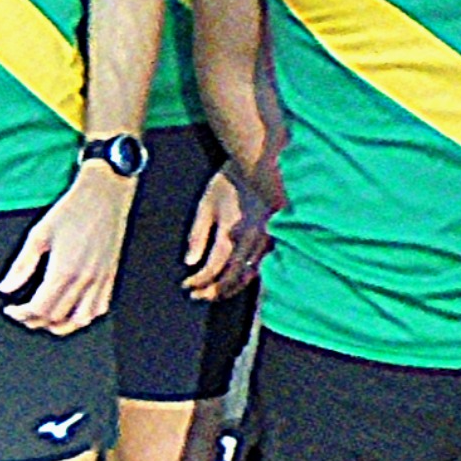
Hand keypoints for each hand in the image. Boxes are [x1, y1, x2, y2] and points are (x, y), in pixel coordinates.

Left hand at [0, 165, 129, 337]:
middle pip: (57, 316)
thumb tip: (5, 287)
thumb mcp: (39, 234)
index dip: (21, 314)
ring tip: (44, 320)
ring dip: (59, 325)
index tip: (11, 309)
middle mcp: (85, 280)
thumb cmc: (73, 209)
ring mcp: (100, 280)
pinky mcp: (110, 276)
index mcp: (64, 271)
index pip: (39, 308)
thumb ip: (21, 265)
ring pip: (80, 320)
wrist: (104, 194)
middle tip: (22, 314)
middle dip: (35, 320)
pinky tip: (72, 313)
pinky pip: (100, 308)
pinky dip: (84, 317)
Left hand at [180, 164, 265, 298]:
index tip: (186, 285)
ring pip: (249, 276)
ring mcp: (266, 241)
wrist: (261, 165)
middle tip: (197, 296)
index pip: (213, 268)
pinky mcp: (274, 239)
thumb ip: (198, 235)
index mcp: (232, 231)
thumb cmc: (230, 182)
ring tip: (213, 293)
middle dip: (213, 291)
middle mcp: (251, 240)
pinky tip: (235, 281)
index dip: (198, 281)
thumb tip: (190, 262)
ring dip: (230, 288)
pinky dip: (246, 278)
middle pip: (232, 278)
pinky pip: (260, 266)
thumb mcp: (206, 205)